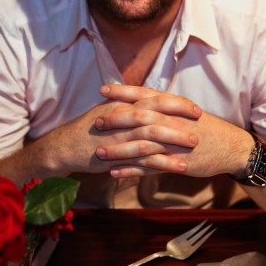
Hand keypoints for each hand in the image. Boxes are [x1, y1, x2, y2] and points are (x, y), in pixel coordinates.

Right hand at [38, 95, 198, 175]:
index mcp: (122, 105)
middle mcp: (121, 118)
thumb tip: (151, 104)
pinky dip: (164, 162)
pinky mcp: (116, 157)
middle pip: (156, 114)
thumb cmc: (89, 129)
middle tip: (200, 122)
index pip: (154, 99)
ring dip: (175, 139)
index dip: (176, 103)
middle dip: (180, 118)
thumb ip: (129, 107)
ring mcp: (118, 137)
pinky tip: (180, 166)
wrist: (64, 147)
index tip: (195, 108)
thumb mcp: (109, 112)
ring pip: (152, 135)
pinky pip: (144, 159)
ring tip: (195, 144)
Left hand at [94, 85, 252, 177]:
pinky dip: (131, 171)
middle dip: (116, 119)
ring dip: (118, 150)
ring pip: (141, 145)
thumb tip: (145, 103)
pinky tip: (114, 173)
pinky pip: (149, 168)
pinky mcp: (177, 163)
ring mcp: (174, 144)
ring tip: (98, 152)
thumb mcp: (188, 114)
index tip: (103, 89)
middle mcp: (172, 122)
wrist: (233, 148)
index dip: (123, 92)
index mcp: (174, 108)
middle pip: (139, 118)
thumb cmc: (209, 130)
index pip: (145, 95)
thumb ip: (167, 109)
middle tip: (96, 121)